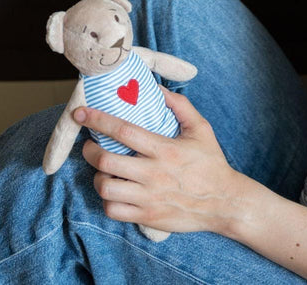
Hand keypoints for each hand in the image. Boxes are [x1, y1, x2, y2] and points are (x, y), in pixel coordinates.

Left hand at [77, 88, 246, 234]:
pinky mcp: (147, 217)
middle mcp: (154, 174)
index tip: (81, 113)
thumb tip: (158, 89)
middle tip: (91, 146)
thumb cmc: (212, 164)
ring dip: (98, 177)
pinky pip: (113, 210)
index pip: (124, 131)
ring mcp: (149, 198)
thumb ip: (180, 106)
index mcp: (165, 149)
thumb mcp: (201, 129)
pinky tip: (116, 191)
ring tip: (104, 171)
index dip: (98, 120)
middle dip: (90, 151)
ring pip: (105, 187)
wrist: (225, 202)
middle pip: (106, 161)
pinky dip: (108, 200)